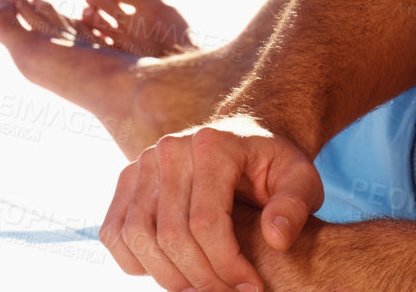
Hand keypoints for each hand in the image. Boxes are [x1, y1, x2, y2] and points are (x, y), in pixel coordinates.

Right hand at [100, 115, 323, 291]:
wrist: (245, 139)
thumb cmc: (274, 165)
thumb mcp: (301, 178)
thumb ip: (295, 205)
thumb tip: (276, 237)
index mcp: (212, 146)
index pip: (206, 222)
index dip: (226, 266)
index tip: (251, 287)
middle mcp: (170, 148)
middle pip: (171, 234)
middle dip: (201, 278)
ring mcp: (143, 162)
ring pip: (138, 237)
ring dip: (168, 277)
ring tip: (202, 289)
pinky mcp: (128, 179)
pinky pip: (114, 231)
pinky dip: (134, 262)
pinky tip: (169, 271)